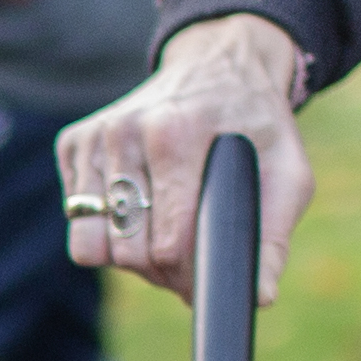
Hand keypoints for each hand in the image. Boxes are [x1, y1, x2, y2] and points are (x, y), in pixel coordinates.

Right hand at [56, 12, 314, 306]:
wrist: (219, 64)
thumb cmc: (256, 125)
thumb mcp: (287, 172)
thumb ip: (271, 236)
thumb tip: (258, 296)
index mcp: (175, 134)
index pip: (166, 243)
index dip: (188, 275)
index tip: (203, 274)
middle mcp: (124, 132)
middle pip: (127, 252)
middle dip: (159, 272)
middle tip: (186, 259)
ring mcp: (93, 137)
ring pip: (91, 246)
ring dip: (129, 256)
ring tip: (162, 233)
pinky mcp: (73, 144)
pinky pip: (78, 222)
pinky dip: (107, 228)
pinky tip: (141, 202)